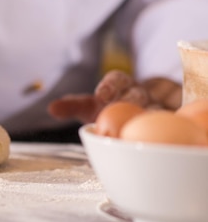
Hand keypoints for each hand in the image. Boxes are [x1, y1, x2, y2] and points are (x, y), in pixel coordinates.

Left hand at [47, 69, 181, 123]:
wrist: (136, 113)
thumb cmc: (108, 107)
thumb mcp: (89, 106)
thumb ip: (71, 106)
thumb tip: (51, 108)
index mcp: (120, 84)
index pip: (116, 79)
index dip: (109, 86)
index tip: (101, 95)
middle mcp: (140, 93)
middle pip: (137, 93)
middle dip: (130, 99)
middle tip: (123, 108)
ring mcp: (157, 107)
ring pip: (157, 109)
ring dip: (150, 118)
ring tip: (140, 128)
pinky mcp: (167, 122)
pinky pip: (169, 126)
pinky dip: (164, 132)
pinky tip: (157, 142)